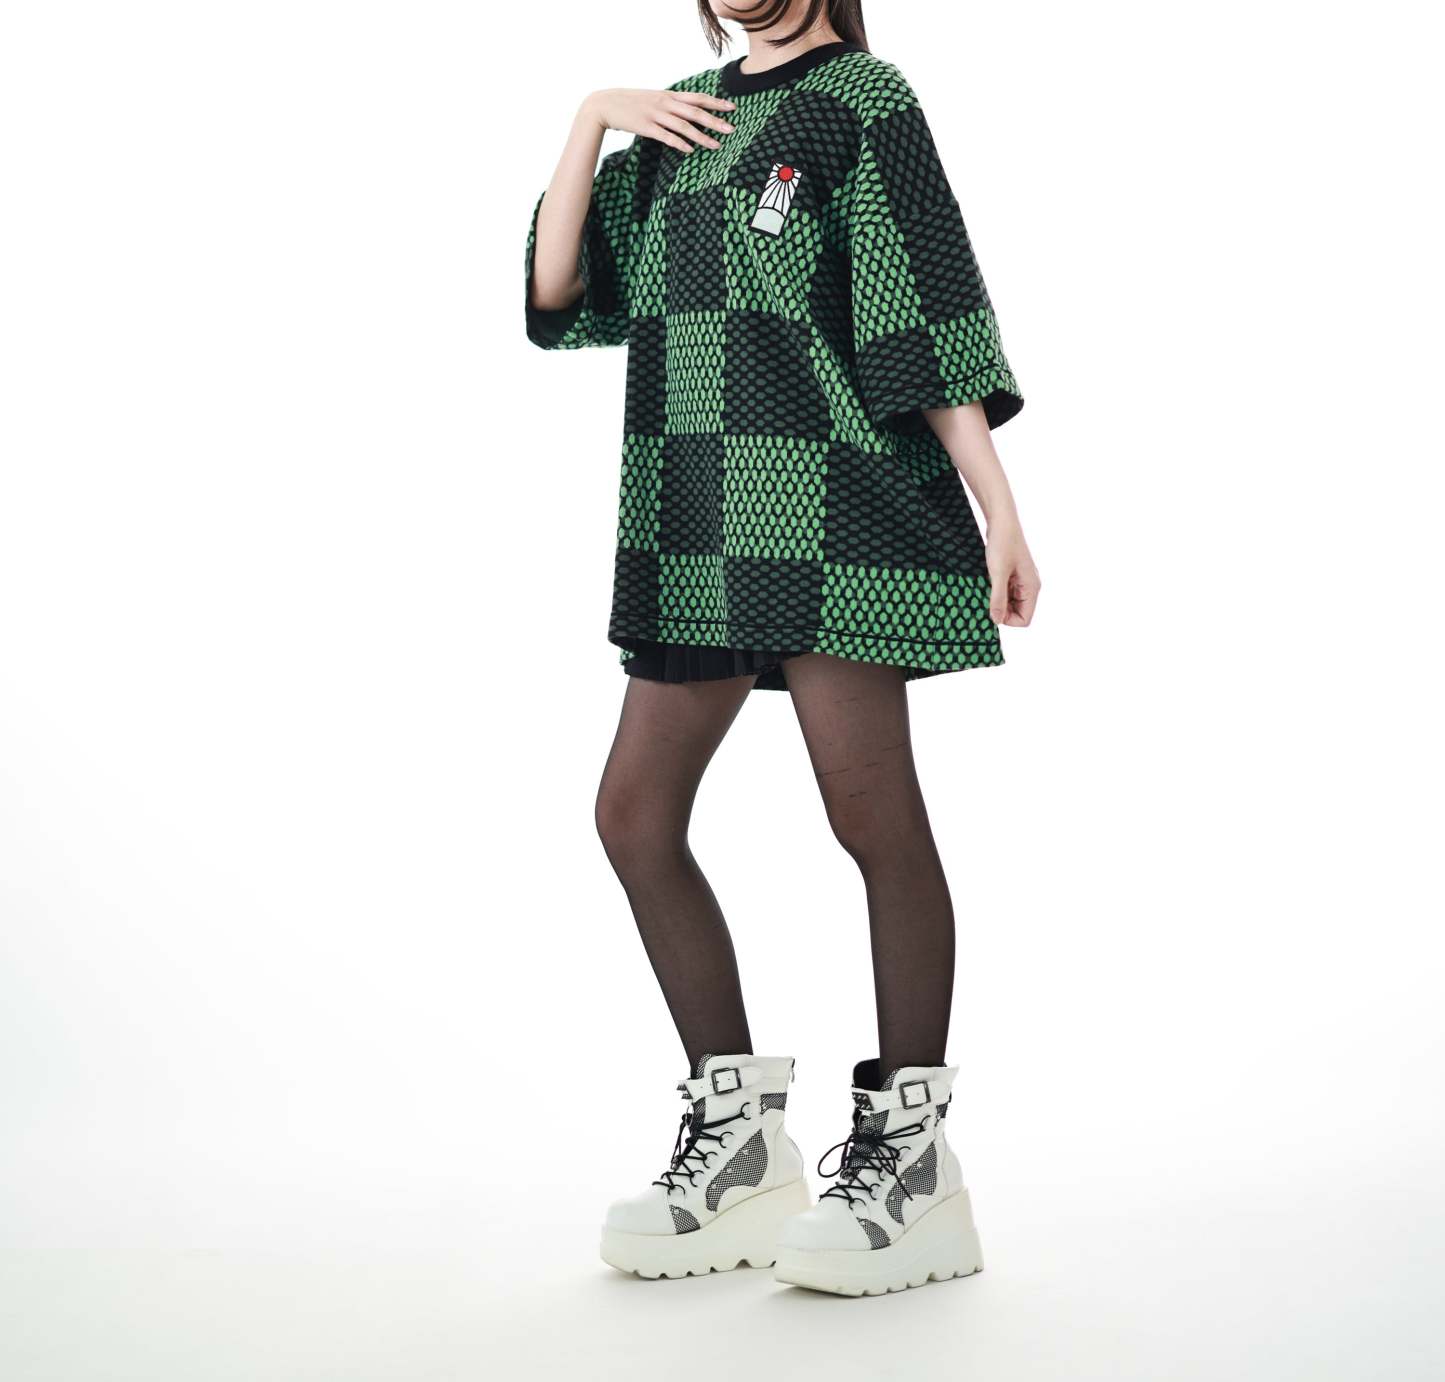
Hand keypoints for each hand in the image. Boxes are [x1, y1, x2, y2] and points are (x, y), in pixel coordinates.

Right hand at [581, 88, 736, 152]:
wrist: (605, 104)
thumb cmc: (630, 103)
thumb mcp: (652, 99)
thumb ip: (669, 104)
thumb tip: (683, 111)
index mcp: (668, 95)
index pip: (697, 98)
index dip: (715, 102)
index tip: (732, 107)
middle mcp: (665, 103)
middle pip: (695, 112)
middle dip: (715, 120)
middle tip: (732, 129)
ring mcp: (656, 115)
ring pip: (684, 125)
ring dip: (702, 136)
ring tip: (717, 146)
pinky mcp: (646, 127)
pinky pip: (666, 136)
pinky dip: (679, 143)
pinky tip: (690, 150)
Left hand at [986, 525, 1039, 626]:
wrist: (1002, 521)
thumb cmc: (1003, 543)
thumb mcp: (997, 573)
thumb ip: (998, 598)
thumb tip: (996, 621)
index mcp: (1032, 588)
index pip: (1025, 619)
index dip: (1008, 619)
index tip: (993, 608)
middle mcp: (1030, 586)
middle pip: (1017, 613)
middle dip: (1002, 610)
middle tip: (987, 597)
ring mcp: (1022, 581)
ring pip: (1010, 603)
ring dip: (997, 600)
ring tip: (987, 586)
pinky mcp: (1013, 575)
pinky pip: (1005, 592)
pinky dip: (996, 591)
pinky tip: (988, 581)